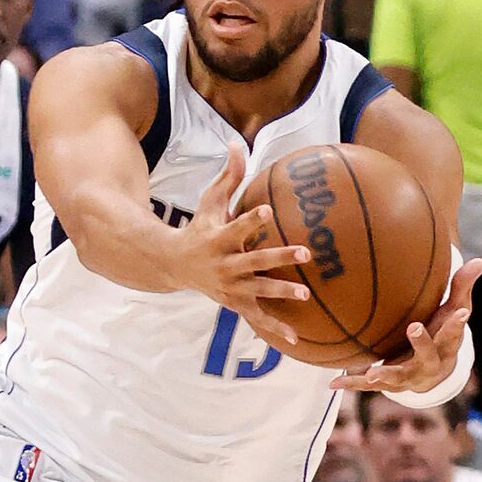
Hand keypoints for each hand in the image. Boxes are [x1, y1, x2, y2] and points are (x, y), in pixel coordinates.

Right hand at [176, 139, 313, 346]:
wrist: (175, 265)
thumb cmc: (199, 228)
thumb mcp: (210, 202)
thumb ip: (228, 176)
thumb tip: (237, 143)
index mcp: (220, 239)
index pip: (238, 226)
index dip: (253, 219)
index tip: (270, 210)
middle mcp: (224, 265)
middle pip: (255, 261)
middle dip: (279, 257)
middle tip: (307, 252)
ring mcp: (229, 287)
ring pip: (258, 290)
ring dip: (281, 292)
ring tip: (305, 293)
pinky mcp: (233, 303)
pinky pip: (256, 317)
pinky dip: (274, 327)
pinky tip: (294, 338)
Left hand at [331, 255, 481, 392]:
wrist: (430, 372)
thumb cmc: (441, 332)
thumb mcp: (453, 311)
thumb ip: (462, 287)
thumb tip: (481, 260)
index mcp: (446, 347)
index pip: (455, 334)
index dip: (458, 324)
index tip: (462, 312)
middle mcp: (429, 365)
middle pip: (428, 356)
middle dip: (423, 343)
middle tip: (414, 327)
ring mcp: (408, 377)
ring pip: (398, 377)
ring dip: (385, 375)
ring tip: (372, 374)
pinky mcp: (388, 383)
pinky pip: (368, 386)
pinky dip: (351, 384)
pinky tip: (333, 384)